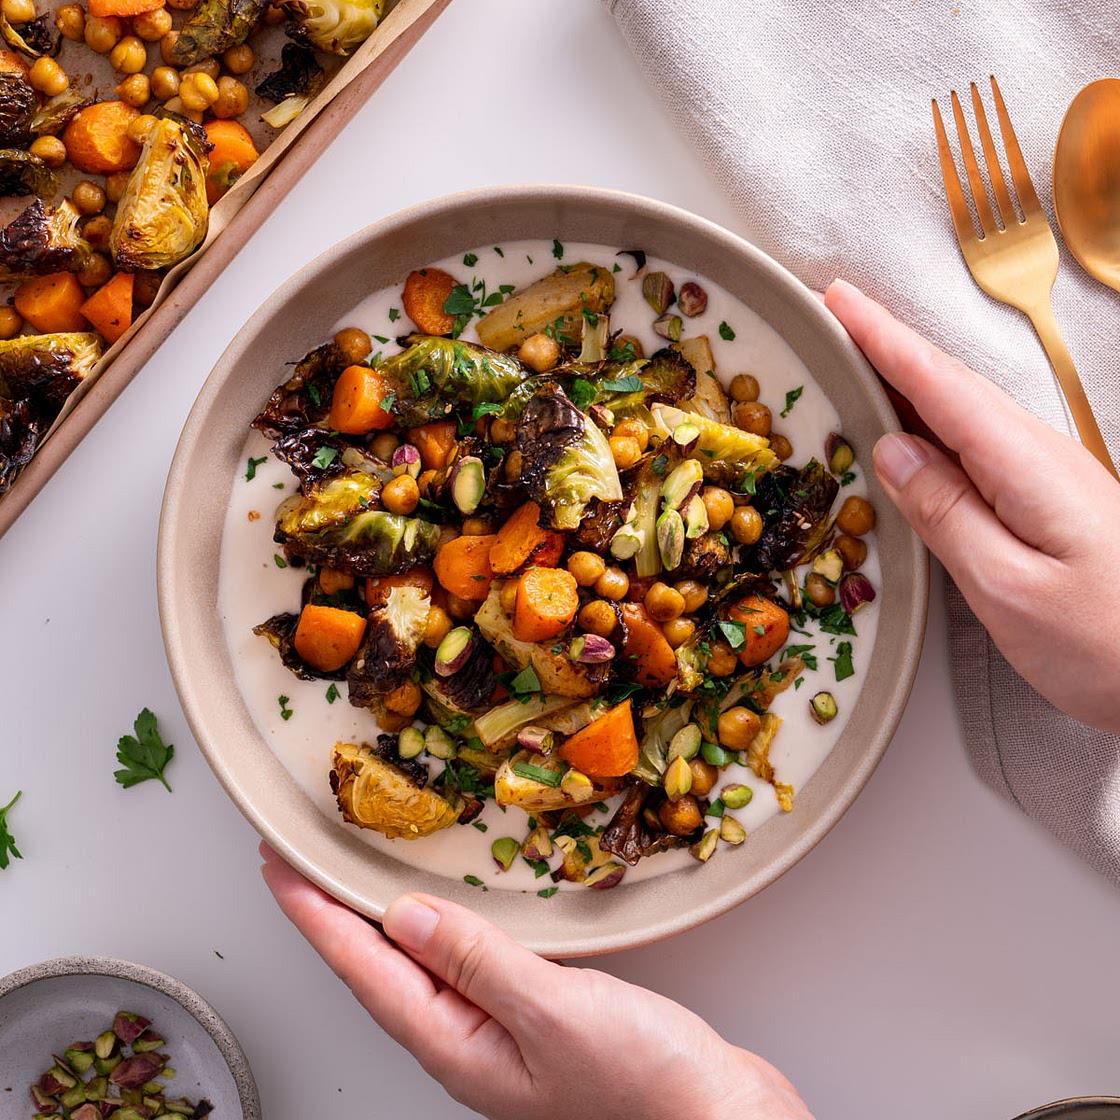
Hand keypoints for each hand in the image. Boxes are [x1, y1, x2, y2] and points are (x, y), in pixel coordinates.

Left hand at [260, 843, 812, 1119]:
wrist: (720, 1117)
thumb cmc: (648, 1082)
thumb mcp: (555, 1012)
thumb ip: (478, 962)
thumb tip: (403, 917)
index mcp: (458, 1047)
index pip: (365, 971)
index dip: (316, 915)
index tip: (278, 867)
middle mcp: (468, 1041)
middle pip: (380, 968)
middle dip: (332, 912)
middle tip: (298, 859)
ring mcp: (501, 1030)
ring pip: (422, 962)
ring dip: (380, 915)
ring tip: (351, 873)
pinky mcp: (537, 1015)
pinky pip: (468, 959)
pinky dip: (443, 923)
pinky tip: (450, 905)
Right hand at [826, 280, 1119, 733]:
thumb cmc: (1106, 643)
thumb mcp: (1008, 588)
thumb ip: (945, 514)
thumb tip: (892, 453)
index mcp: (1024, 464)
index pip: (937, 385)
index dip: (882, 339)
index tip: (837, 299)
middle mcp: (1038, 456)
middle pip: (948, 387)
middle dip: (886, 349)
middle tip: (833, 324)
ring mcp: (1046, 477)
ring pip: (962, 414)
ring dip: (906, 385)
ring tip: (855, 369)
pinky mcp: (1048, 501)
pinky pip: (975, 446)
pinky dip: (932, 426)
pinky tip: (911, 437)